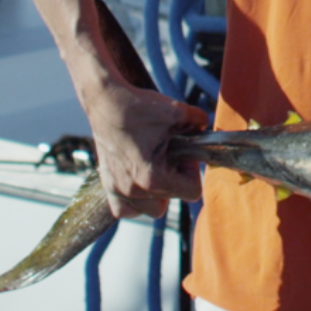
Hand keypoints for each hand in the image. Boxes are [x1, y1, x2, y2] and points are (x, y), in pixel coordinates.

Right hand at [83, 77, 205, 217]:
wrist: (104, 101)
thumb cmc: (137, 108)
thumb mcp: (177, 112)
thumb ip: (199, 123)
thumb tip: (205, 128)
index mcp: (152, 178)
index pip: (192, 192)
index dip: (192, 170)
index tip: (182, 151)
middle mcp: (133, 190)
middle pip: (172, 201)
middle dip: (176, 180)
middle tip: (168, 156)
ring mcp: (117, 190)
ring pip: (151, 209)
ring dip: (157, 193)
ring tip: (154, 168)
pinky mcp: (107, 185)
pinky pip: (125, 209)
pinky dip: (135, 201)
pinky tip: (138, 181)